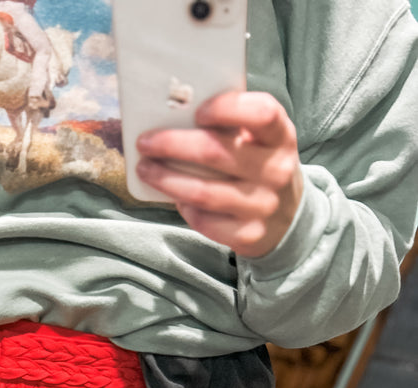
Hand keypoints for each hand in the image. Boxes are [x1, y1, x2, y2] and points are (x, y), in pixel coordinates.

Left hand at [136, 91, 303, 258]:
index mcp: (281, 136)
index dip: (227, 108)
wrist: (287, 218)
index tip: (197, 111)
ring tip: (145, 169)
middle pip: (216, 153)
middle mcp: (277, 170)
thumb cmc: (260, 166)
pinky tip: (174, 197)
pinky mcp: (248, 235)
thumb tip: (172, 113)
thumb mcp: (260, 140)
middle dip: (172, 145)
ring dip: (166, 179)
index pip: (262, 113)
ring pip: (203, 192)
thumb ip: (231, 125)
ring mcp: (263, 206)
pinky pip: (204, 220)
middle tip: (145, 142)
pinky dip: (184, 208)